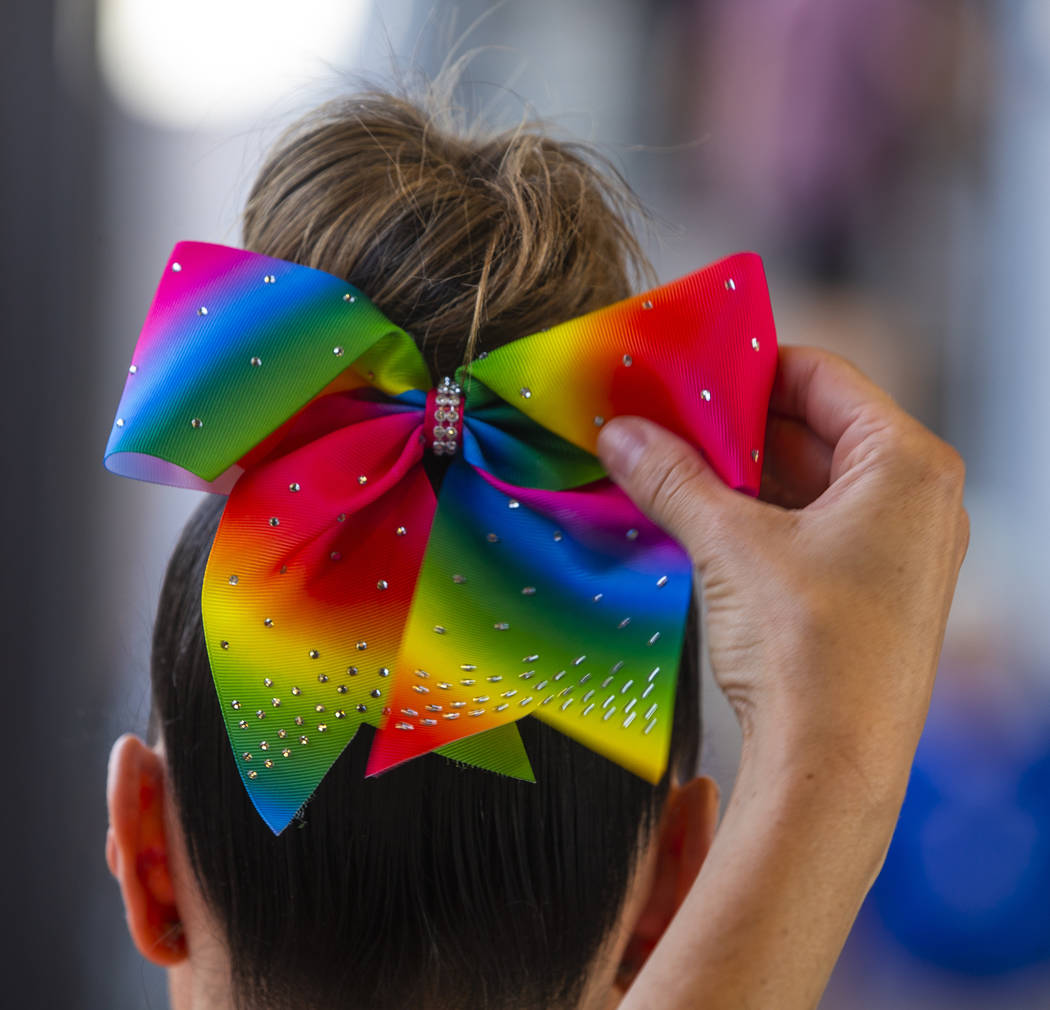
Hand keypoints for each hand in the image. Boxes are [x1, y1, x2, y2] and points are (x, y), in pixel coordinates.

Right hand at [598, 345, 968, 801]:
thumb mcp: (729, 546)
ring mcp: (897, 547)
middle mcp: (915, 499)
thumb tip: (623, 436)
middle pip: (813, 426)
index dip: (748, 368)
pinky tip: (700, 517)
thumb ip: (672, 478)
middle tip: (664, 421)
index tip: (688, 373)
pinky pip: (811, 523)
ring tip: (670, 467)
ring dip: (739, 472)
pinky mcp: (872, 587)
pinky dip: (757, 514)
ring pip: (808, 478)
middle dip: (734, 425)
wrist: (833, 770)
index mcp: (905, 465)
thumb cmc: (813, 655)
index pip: (820, 375)